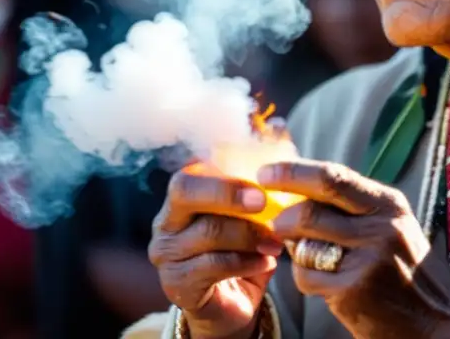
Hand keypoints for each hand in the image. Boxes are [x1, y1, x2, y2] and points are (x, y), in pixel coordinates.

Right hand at [148, 166, 284, 338]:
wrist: (232, 306)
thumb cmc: (244, 250)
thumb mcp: (253, 216)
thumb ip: (260, 184)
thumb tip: (284, 144)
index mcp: (181, 198)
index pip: (190, 172)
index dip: (223, 173)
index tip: (263, 177)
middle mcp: (166, 223)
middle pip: (186, 192)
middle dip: (229, 193)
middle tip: (263, 202)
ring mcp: (167, 256)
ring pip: (209, 231)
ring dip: (249, 234)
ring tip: (275, 242)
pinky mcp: (176, 285)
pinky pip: (215, 265)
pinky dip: (247, 261)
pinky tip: (266, 262)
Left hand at [258, 160, 449, 338]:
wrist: (437, 321)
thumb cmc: (407, 270)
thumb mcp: (392, 225)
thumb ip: (354, 206)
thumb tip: (299, 187)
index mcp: (389, 204)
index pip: (333, 177)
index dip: (294, 173)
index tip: (266, 173)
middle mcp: (381, 227)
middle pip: (310, 210)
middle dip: (282, 216)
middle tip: (274, 222)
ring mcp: (367, 260)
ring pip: (303, 245)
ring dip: (296, 250)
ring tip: (313, 257)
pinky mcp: (353, 291)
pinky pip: (307, 277)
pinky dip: (306, 279)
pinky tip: (328, 285)